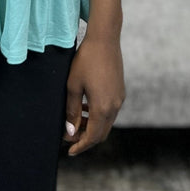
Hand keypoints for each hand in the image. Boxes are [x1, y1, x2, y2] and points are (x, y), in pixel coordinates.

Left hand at [62, 34, 124, 155]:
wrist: (104, 39)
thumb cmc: (85, 60)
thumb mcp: (73, 85)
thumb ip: (72, 111)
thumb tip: (70, 131)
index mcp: (103, 108)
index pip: (92, 137)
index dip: (80, 146)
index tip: (69, 151)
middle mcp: (114, 106)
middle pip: (101, 133)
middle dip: (85, 138)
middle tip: (69, 138)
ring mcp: (119, 99)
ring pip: (106, 123)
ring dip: (92, 127)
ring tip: (75, 122)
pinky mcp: (120, 91)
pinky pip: (110, 111)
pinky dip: (98, 116)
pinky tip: (86, 107)